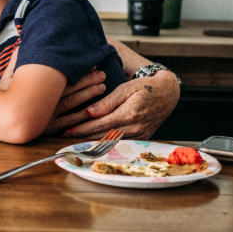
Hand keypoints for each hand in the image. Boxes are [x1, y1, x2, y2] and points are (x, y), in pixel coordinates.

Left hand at [47, 71, 179, 138]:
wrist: (168, 94)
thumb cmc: (145, 87)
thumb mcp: (125, 89)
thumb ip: (107, 102)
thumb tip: (88, 112)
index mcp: (128, 114)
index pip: (98, 124)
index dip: (81, 128)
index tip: (66, 130)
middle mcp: (134, 129)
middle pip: (102, 136)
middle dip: (82, 137)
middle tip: (64, 137)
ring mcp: (139, 136)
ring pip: (110, 142)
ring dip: (92, 142)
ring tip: (74, 141)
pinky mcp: (142, 139)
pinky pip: (120, 144)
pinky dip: (106, 143)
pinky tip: (94, 141)